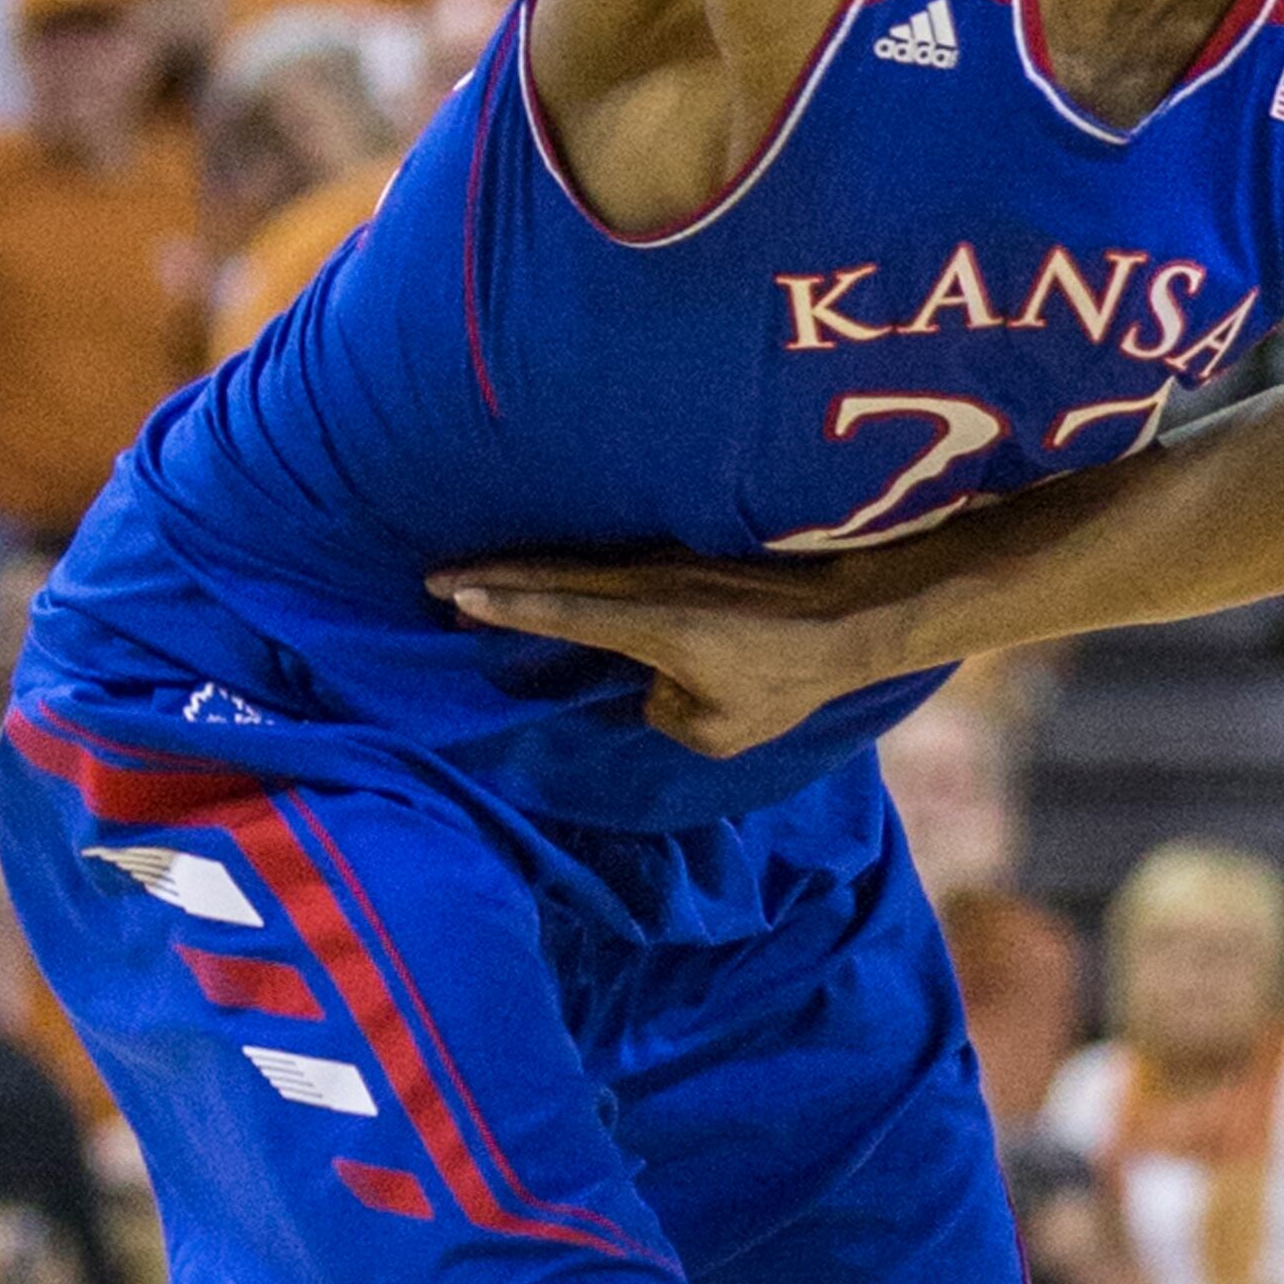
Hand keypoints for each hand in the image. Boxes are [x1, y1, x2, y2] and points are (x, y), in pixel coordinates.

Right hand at [432, 547, 907, 752]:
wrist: (853, 613)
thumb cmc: (789, 676)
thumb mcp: (722, 729)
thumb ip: (668, 717)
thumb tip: (648, 694)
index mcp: (648, 624)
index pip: (559, 610)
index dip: (505, 604)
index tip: (456, 595)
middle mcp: (647, 583)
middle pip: (551, 575)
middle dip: (490, 576)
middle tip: (431, 577)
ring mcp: (667, 561)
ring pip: (577, 561)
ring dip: (523, 566)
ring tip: (472, 572)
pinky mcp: (687, 553)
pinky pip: (610, 557)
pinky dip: (570, 564)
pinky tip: (548, 568)